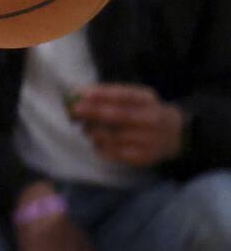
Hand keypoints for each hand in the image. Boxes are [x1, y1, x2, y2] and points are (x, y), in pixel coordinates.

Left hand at [70, 83, 185, 167]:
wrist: (174, 135)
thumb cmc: (143, 111)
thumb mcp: (134, 97)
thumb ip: (108, 94)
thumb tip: (77, 93)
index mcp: (147, 100)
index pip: (123, 95)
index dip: (101, 94)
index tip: (81, 94)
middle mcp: (151, 120)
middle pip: (118, 116)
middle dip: (93, 112)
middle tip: (75, 111)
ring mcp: (149, 140)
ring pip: (114, 136)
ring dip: (94, 132)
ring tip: (86, 129)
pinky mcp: (144, 157)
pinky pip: (115, 154)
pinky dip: (101, 147)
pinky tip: (97, 143)